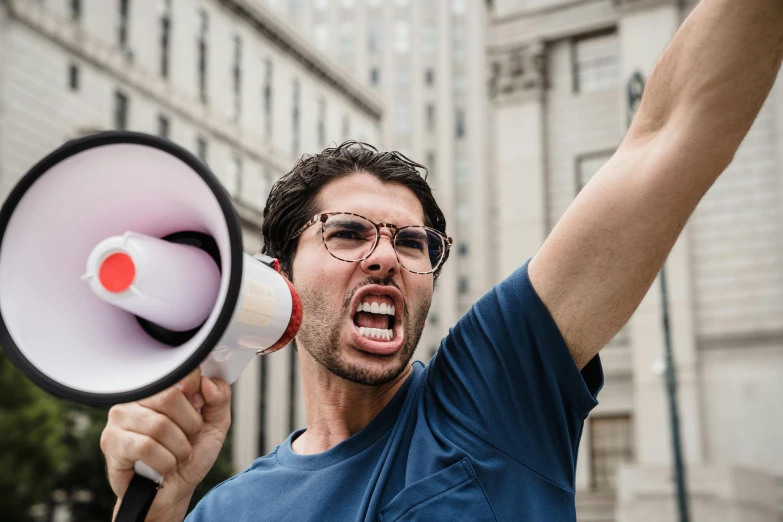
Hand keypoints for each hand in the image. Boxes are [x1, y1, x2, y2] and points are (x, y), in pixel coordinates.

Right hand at [99, 367, 231, 520]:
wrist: (170, 493)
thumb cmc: (188, 456)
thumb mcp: (215, 424)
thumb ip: (220, 398)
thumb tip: (208, 382)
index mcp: (160, 387)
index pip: (181, 373)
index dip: (198, 395)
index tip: (199, 411)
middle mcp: (137, 396)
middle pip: (170, 396)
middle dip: (190, 425)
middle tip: (188, 438)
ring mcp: (120, 417)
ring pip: (159, 425)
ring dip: (179, 448)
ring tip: (177, 456)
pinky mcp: (111, 441)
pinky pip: (146, 447)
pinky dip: (165, 462)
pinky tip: (163, 466)